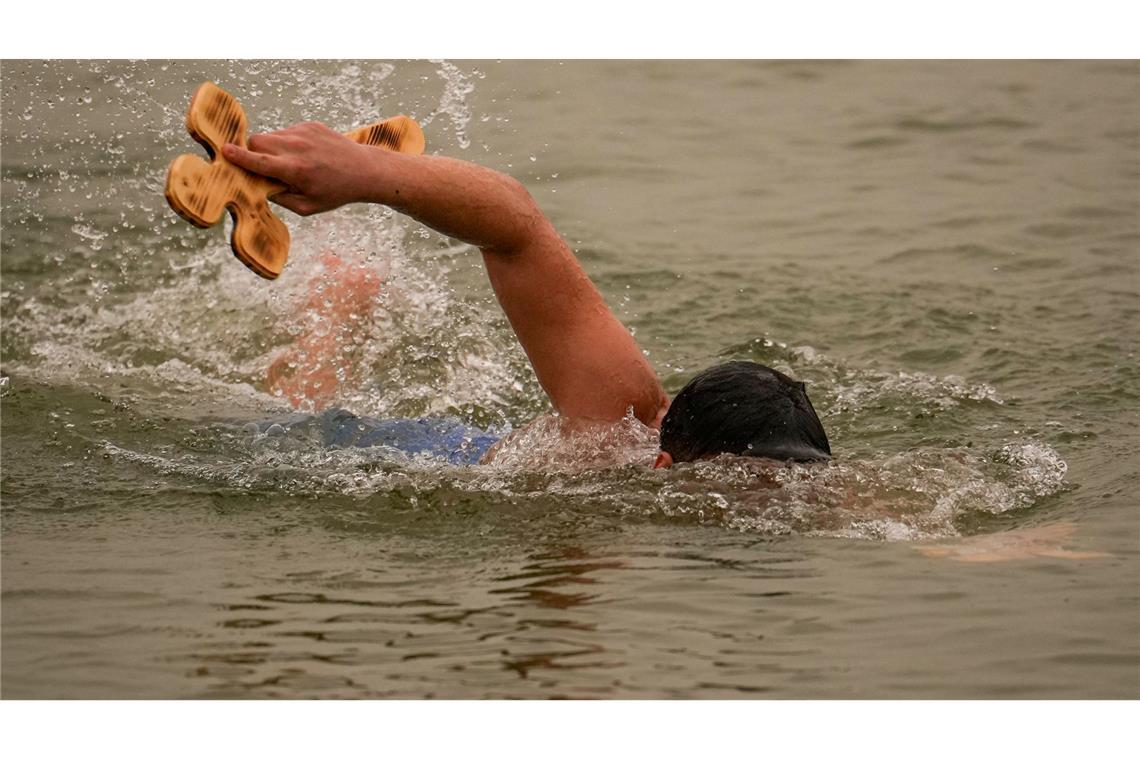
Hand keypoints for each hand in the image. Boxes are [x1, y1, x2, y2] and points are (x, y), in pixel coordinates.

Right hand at [221, 122, 375, 215]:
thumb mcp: (307, 207)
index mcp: (296, 170)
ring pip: (271, 136)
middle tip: (264, 166)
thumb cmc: (335, 192)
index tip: (224, 151)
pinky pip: (286, 132)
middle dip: (253, 152)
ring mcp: (304, 133)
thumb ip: (280, 198)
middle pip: (257, 141)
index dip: (239, 156)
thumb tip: (256, 187)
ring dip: (272, 149)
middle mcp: (298, 148)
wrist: (364, 170)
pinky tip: (305, 155)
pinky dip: (287, 143)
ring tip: (292, 163)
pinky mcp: (310, 124)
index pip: (259, 161)